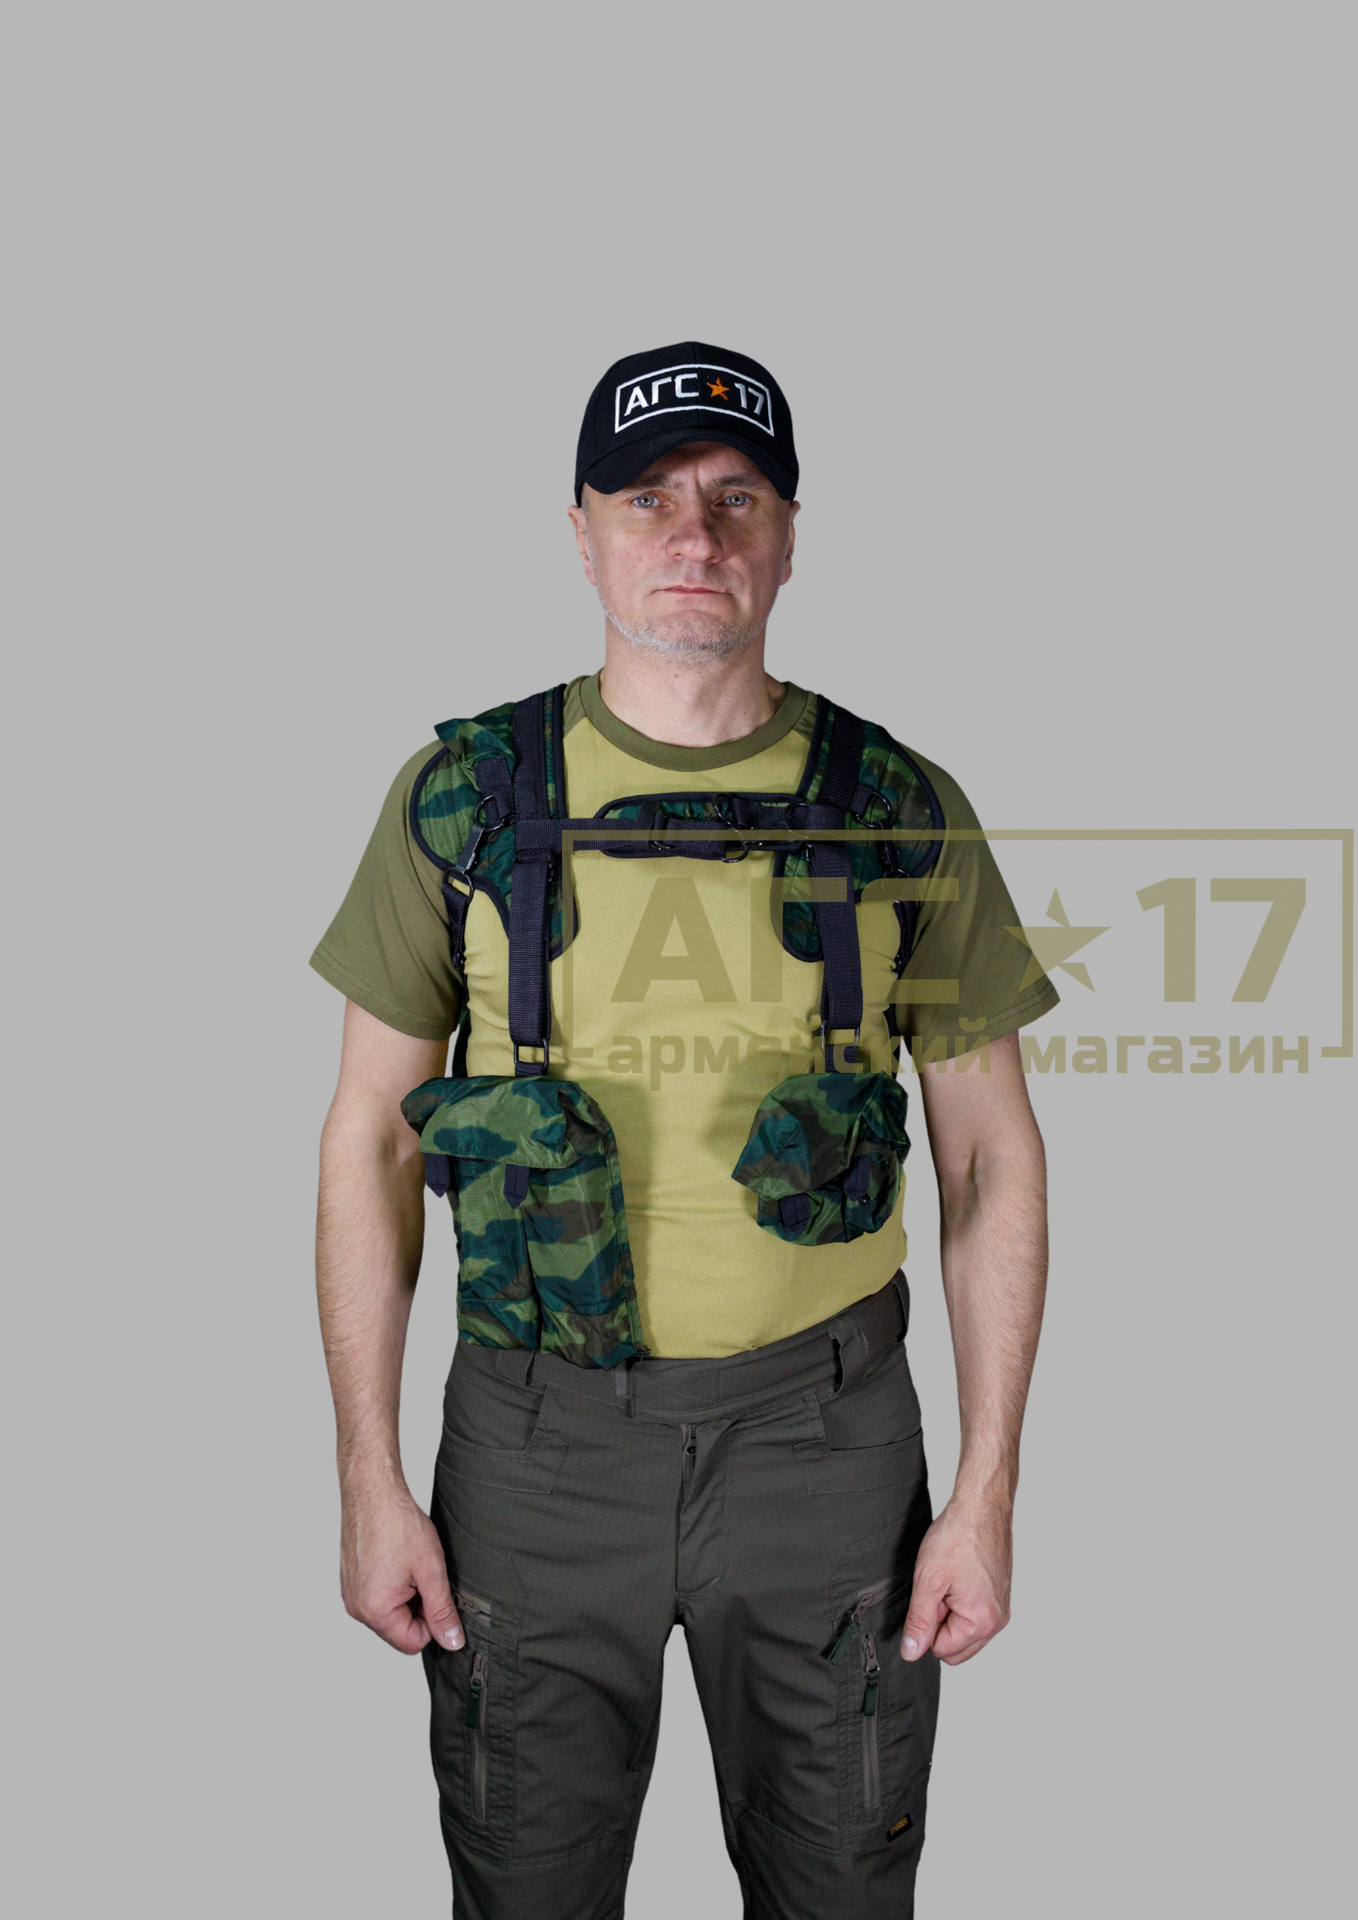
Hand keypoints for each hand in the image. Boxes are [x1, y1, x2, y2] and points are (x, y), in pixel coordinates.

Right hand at [340, 1480, 462, 1654]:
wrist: (373, 1491)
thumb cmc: (398, 1524)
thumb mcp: (431, 1570)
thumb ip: (442, 1611)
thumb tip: (452, 1641)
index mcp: (374, 1610)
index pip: (412, 1643)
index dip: (433, 1623)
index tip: (438, 1595)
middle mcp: (356, 1607)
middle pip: (399, 1630)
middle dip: (418, 1608)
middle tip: (425, 1575)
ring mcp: (351, 1594)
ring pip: (389, 1613)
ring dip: (406, 1595)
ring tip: (410, 1565)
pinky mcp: (350, 1581)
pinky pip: (377, 1597)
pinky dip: (392, 1585)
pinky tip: (398, 1560)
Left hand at [900, 1497, 1011, 1666]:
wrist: (981, 1508)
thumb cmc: (958, 1538)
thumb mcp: (928, 1582)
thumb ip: (919, 1622)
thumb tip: (911, 1652)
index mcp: (982, 1622)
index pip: (942, 1651)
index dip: (925, 1626)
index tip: (929, 1596)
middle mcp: (997, 1621)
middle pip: (956, 1648)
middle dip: (939, 1625)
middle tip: (936, 1592)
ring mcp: (1000, 1609)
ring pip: (964, 1632)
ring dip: (950, 1614)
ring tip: (947, 1582)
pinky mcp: (999, 1597)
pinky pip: (974, 1616)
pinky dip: (960, 1603)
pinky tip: (957, 1577)